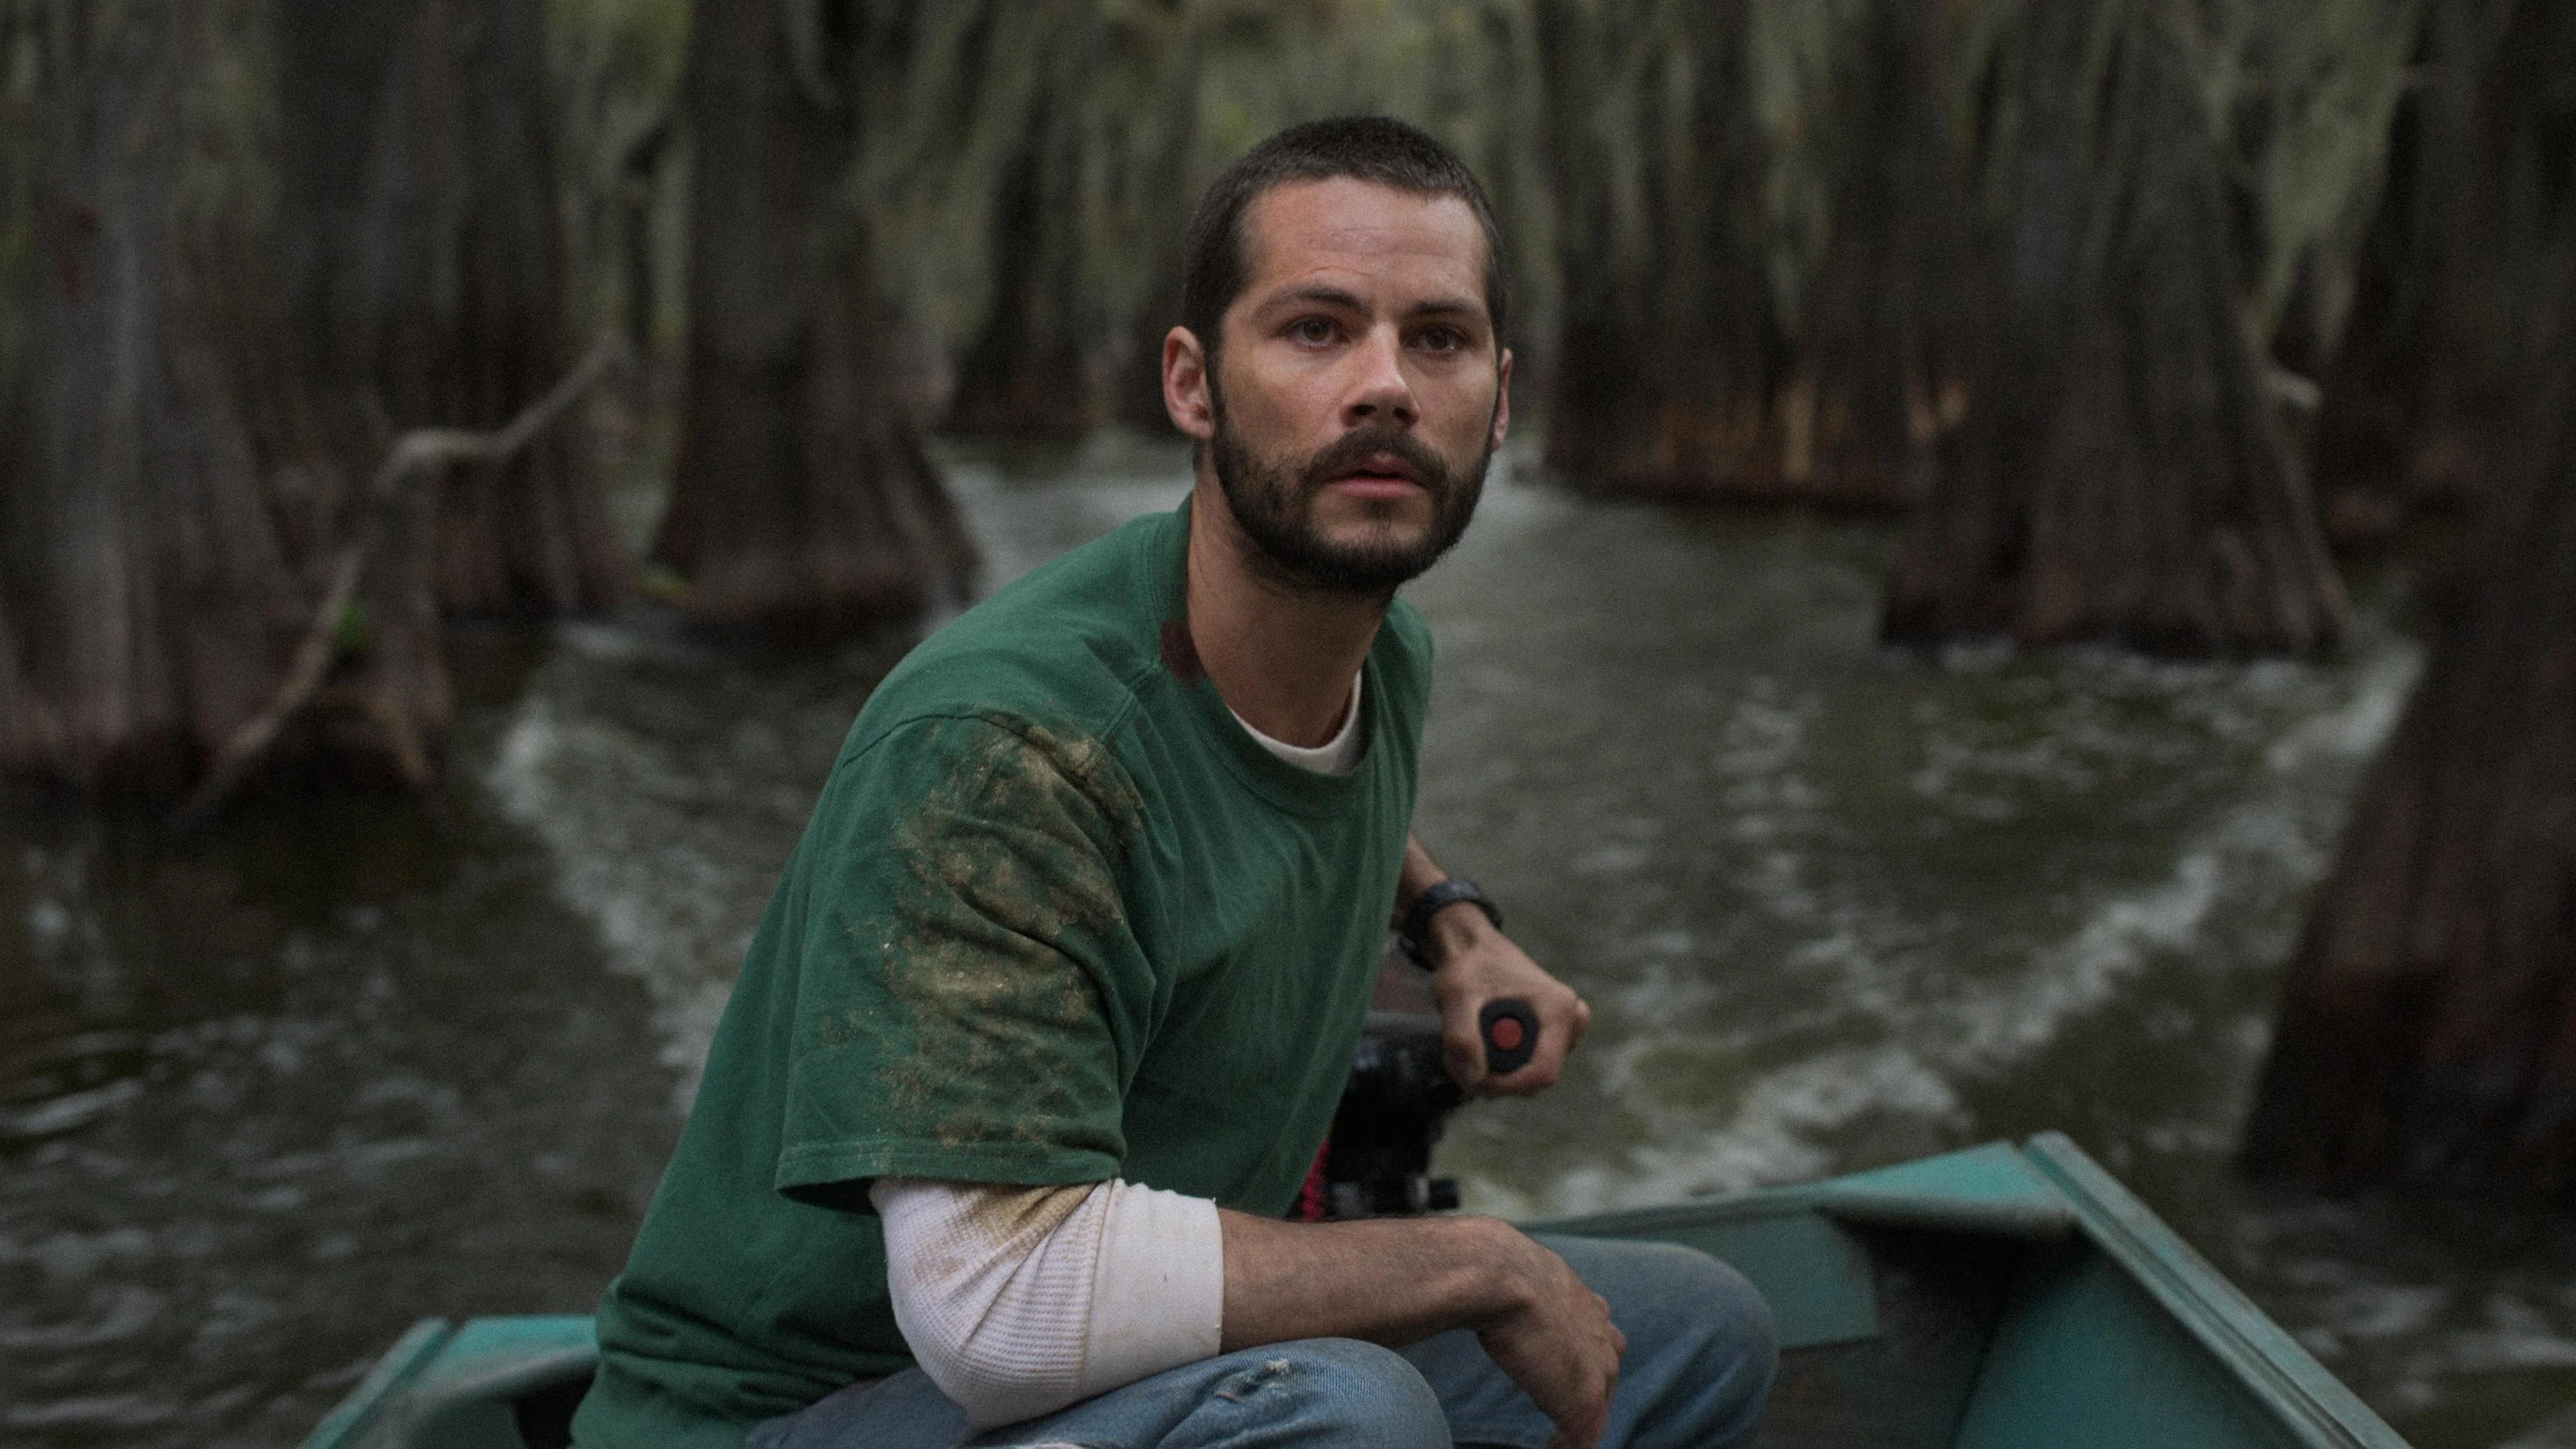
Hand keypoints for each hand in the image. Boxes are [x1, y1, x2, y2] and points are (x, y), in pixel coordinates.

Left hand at [1421, 907, 1588, 1095]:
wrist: (1472, 946)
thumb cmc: (1468, 965)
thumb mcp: (1456, 995)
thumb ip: (1462, 1037)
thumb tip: (1475, 1079)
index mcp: (1558, 1009)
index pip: (1544, 1072)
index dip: (1508, 1086)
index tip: (1473, 1080)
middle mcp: (1570, 1020)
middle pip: (1535, 1077)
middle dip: (1494, 1078)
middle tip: (1456, 1057)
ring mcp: (1564, 1029)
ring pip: (1528, 1075)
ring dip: (1492, 1072)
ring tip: (1462, 1045)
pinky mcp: (1552, 1035)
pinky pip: (1527, 1066)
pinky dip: (1497, 1064)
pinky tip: (1477, 1043)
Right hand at [1474, 1223, 1625, 1448]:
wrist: (1498, 1274)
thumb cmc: (1492, 1266)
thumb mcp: (1510, 1266)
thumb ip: (1508, 1277)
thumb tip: (1469, 1270)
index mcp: (1586, 1303)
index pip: (1600, 1335)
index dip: (1583, 1355)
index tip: (1560, 1365)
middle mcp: (1601, 1334)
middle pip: (1607, 1372)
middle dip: (1590, 1388)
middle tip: (1564, 1404)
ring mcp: (1598, 1368)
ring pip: (1599, 1404)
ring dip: (1581, 1420)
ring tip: (1560, 1433)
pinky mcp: (1586, 1400)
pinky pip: (1585, 1436)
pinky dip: (1569, 1444)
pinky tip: (1552, 1446)